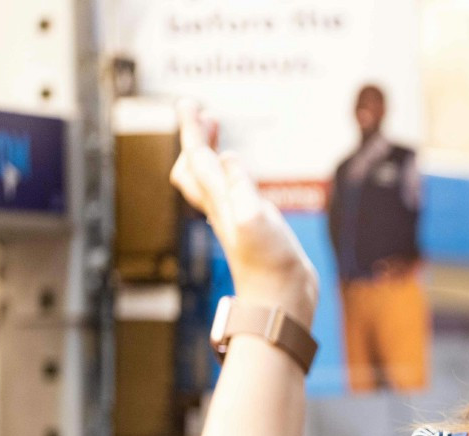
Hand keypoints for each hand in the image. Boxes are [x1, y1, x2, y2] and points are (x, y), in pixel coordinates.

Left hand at [169, 101, 318, 329]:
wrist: (280, 300)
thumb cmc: (269, 265)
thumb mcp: (255, 219)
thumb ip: (239, 186)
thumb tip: (226, 156)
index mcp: (219, 200)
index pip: (197, 157)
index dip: (191, 129)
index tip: (188, 103)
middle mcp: (221, 207)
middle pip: (193, 166)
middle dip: (193, 137)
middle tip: (200, 112)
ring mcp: (236, 217)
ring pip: (209, 177)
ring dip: (207, 150)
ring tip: (215, 129)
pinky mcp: (252, 227)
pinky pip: (230, 190)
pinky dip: (230, 170)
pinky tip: (241, 170)